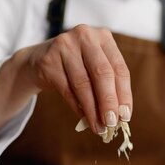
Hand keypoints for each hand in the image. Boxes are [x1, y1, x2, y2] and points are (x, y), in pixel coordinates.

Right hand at [0, 24, 131, 135]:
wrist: (38, 61)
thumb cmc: (75, 67)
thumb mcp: (94, 69)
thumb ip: (109, 87)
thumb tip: (120, 117)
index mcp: (103, 37)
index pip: (119, 68)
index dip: (124, 94)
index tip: (125, 117)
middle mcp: (85, 36)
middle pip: (102, 74)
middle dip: (109, 102)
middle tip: (112, 124)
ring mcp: (64, 46)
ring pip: (83, 84)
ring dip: (92, 110)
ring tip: (98, 127)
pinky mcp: (48, 61)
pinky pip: (67, 89)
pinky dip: (77, 106)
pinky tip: (83, 118)